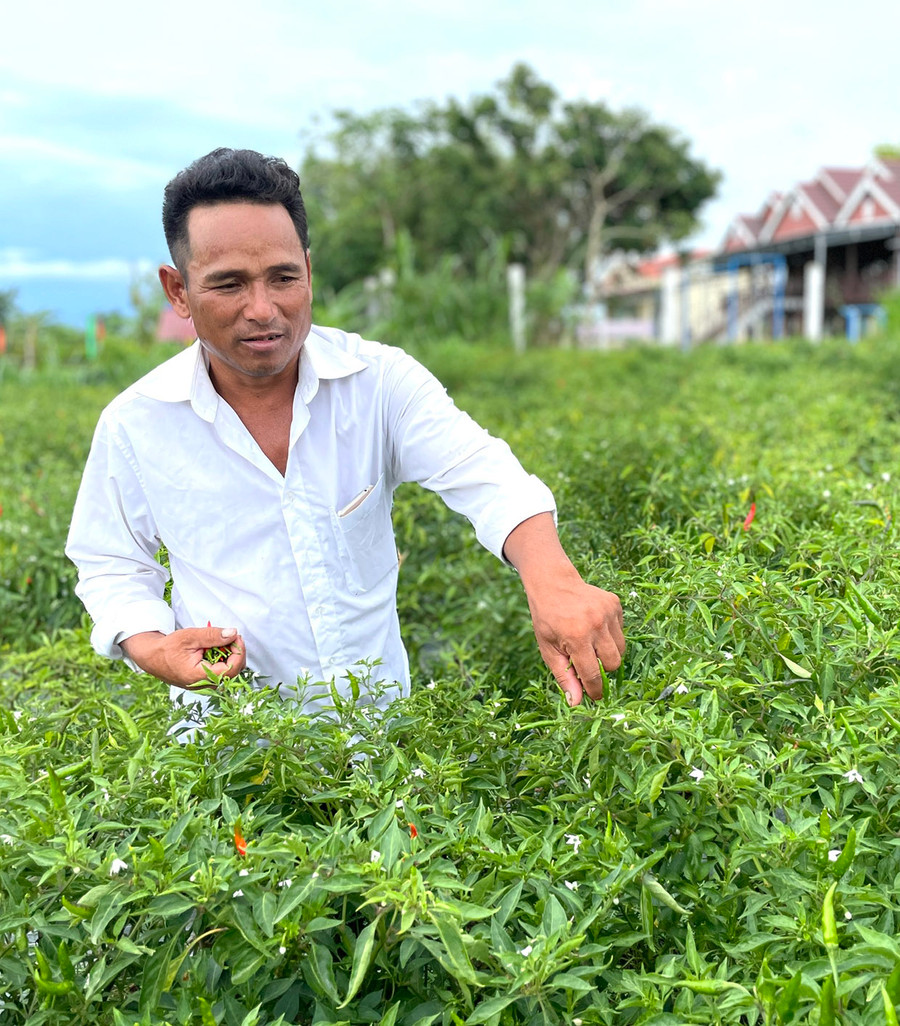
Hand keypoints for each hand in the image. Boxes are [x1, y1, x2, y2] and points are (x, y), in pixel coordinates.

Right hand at [120, 626, 245, 688]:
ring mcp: (204, 686)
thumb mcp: (190, 637)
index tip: (237, 638)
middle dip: (236, 653)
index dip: (238, 652)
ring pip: (228, 673)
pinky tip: (216, 649)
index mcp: (199, 677)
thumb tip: (233, 634)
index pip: (231, 669)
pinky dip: (223, 660)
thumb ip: (212, 636)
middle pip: (233, 673)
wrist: (152, 657)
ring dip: (230, 656)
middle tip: (231, 637)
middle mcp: (203, 685)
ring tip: (221, 642)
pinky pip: (221, 673)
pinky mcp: (204, 682)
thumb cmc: (167, 648)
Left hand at [526, 574, 624, 705]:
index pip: (593, 674)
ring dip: (608, 652)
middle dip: (603, 669)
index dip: (595, 689)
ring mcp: (608, 612)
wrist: (553, 583)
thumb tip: (576, 702)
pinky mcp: (616, 604)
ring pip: (621, 649)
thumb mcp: (548, 649)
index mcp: (576, 637)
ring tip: (590, 643)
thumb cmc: (547, 619)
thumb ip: (564, 676)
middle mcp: (596, 624)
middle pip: (613, 663)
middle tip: (588, 662)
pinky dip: (610, 636)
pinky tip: (594, 627)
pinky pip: (621, 632)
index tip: (594, 696)